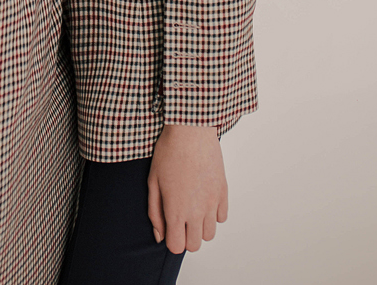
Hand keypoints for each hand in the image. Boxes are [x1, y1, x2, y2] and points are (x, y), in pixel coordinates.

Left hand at [147, 123, 227, 254]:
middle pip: (195, 245)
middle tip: (180, 217)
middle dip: (185, 236)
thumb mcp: (153, 181)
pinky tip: (204, 198)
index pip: (176, 247)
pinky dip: (213, 214)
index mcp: (176, 211)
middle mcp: (196, 212)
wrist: (191, 130)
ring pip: (210, 234)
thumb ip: (155, 212)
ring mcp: (212, 203)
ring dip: (200, 227)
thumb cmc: (168, 152)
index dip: (171, 239)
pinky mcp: (223, 192)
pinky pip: (222, 217)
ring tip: (192, 207)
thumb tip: (159, 236)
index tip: (169, 226)